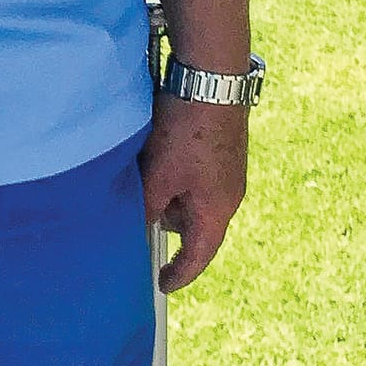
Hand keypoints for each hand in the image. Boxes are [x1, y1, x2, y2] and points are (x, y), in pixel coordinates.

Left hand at [139, 93, 247, 290]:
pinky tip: (155, 153)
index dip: (180, 273)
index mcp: (217, 210)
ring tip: (145, 169)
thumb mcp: (159, 175)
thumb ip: (149, 207)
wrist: (212, 81)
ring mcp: (227, 172)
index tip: (161, 284)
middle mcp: (228, 195)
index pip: (199, 255)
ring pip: (189, 196)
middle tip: (138, 204)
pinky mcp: (221, 152)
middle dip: (164, 219)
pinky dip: (173, 173)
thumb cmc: (187, 132)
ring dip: (167, 191)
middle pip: (190, 223)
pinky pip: (194, 176)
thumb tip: (141, 227)